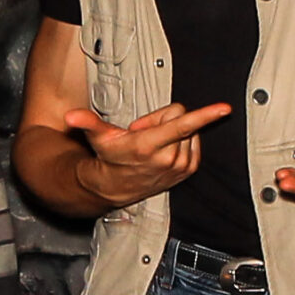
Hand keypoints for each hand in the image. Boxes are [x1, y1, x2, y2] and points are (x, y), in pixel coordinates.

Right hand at [65, 101, 232, 208]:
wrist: (117, 186)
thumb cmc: (110, 157)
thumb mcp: (99, 138)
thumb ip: (87, 123)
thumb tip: (70, 116)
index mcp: (150, 146)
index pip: (182, 125)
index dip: (205, 115)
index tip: (224, 108)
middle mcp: (170, 157)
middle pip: (180, 116)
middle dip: (162, 118)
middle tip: (144, 132)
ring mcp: (181, 165)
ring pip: (188, 129)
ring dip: (171, 131)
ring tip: (152, 143)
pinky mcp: (189, 169)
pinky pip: (194, 140)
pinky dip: (181, 140)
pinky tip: (164, 148)